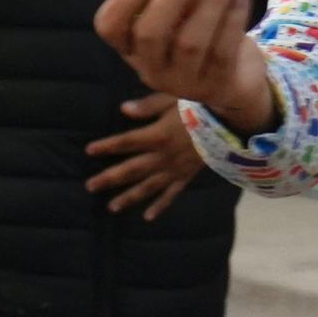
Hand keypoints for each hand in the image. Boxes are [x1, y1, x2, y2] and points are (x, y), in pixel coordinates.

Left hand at [85, 93, 216, 218]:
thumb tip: (123, 109)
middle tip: (90, 186)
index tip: (89, 151)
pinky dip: (159, 206)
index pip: (126, 142)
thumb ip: (147, 106)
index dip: (107, 146)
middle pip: (131, 169)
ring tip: (112, 207)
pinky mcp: (186, 177)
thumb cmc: (199, 107)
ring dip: (129, 197)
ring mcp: (174, 170)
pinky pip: (171, 195)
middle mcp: (163, 157)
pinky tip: (148, 217)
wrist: (228, 124)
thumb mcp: (172, 99)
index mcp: (157, 135)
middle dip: (109, 178)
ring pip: (148, 187)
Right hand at [93, 0, 280, 133]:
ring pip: (189, 43)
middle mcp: (150, 68)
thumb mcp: (178, 9)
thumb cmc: (197, 29)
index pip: (110, 25)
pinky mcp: (216, 86)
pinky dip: (232, 19)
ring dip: (209, 4)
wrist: (236, 75)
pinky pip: (222, 51)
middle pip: (150, 34)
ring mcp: (182, 82)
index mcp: (131, 44)